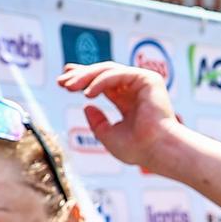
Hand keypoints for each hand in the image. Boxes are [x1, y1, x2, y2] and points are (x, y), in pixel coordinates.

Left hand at [59, 61, 185, 170]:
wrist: (159, 150)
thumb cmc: (139, 149)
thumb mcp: (109, 136)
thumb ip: (97, 122)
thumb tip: (87, 106)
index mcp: (129, 102)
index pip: (103, 85)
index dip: (83, 80)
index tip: (63, 82)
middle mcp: (135, 90)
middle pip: (103, 74)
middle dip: (80, 75)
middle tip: (61, 81)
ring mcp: (142, 83)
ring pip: (108, 71)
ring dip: (86, 77)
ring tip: (69, 87)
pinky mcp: (148, 79)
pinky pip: (117, 74)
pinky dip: (100, 82)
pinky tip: (87, 93)